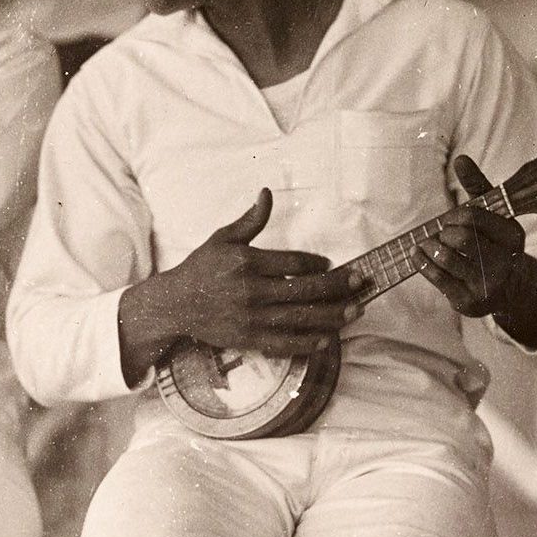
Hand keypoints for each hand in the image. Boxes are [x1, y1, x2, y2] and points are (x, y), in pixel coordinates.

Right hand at [118, 188, 364, 385]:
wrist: (176, 304)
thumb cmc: (201, 268)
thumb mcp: (223, 239)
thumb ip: (250, 220)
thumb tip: (267, 193)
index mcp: (247, 262)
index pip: (293, 263)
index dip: (318, 264)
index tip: (334, 265)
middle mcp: (251, 290)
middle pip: (304, 290)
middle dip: (337, 287)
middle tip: (360, 284)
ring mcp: (250, 317)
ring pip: (300, 318)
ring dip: (332, 315)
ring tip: (355, 311)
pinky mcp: (247, 339)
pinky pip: (283, 342)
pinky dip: (306, 342)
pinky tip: (326, 339)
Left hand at [414, 154, 529, 318]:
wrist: (510, 290)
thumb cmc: (494, 243)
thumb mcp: (494, 215)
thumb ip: (478, 186)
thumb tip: (460, 158)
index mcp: (512, 236)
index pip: (473, 217)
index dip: (455, 216)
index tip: (451, 219)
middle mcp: (503, 261)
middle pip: (459, 237)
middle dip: (443, 232)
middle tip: (441, 234)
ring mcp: (486, 284)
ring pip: (446, 258)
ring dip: (430, 247)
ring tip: (429, 244)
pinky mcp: (468, 301)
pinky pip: (437, 278)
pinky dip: (421, 263)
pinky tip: (418, 255)